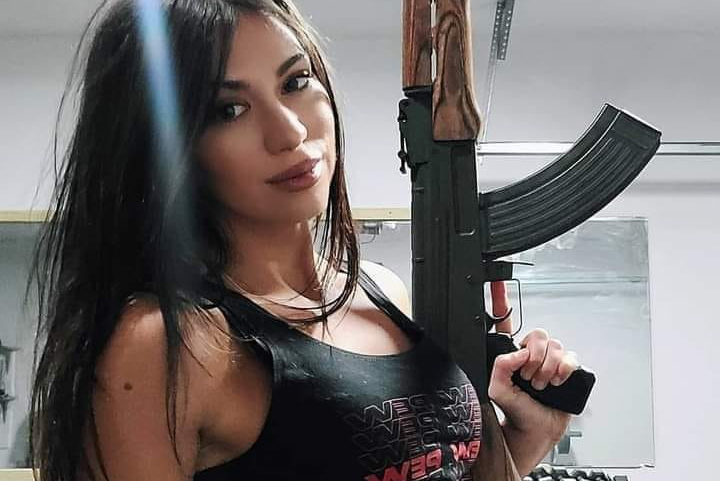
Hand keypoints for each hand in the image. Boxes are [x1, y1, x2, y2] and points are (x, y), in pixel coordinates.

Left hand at [487, 281, 577, 442]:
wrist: (535, 432)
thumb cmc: (514, 412)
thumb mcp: (496, 390)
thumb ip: (500, 367)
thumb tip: (519, 353)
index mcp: (509, 354)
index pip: (504, 321)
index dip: (501, 300)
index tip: (497, 282)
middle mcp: (530, 353)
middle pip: (537, 334)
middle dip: (533, 357)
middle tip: (528, 377)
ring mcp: (549, 361)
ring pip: (554, 346)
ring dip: (546, 369)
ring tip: (540, 385)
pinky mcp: (566, 369)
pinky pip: (571, 356)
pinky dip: (564, 370)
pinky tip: (556, 382)